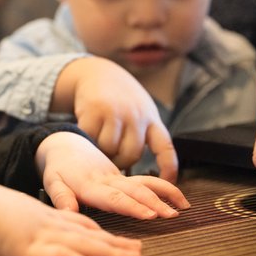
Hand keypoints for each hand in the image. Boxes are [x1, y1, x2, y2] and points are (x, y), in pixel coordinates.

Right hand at [0, 173, 141, 255]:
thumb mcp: (11, 212)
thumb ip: (24, 221)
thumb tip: (24, 229)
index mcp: (43, 216)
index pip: (79, 224)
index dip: (101, 233)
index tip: (119, 239)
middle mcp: (50, 225)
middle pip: (90, 235)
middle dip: (117, 244)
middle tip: (140, 251)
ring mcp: (44, 236)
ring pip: (86, 245)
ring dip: (112, 253)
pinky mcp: (33, 251)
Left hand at [36, 132, 188, 217]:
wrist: (65, 143)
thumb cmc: (57, 168)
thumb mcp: (53, 182)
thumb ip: (61, 198)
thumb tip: (69, 213)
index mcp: (90, 184)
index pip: (114, 198)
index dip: (133, 207)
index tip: (150, 215)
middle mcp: (108, 179)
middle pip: (135, 191)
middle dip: (155, 203)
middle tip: (172, 215)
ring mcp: (118, 176)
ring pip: (145, 184)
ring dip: (164, 195)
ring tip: (182, 208)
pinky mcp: (124, 176)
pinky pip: (147, 180)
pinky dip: (165, 188)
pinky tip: (180, 200)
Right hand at [54, 57, 177, 180]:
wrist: (98, 73)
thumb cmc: (122, 100)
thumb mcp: (141, 111)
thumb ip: (143, 135)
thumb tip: (141, 172)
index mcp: (152, 119)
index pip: (166, 147)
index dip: (168, 168)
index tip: (168, 183)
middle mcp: (137, 115)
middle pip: (132, 154)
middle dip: (120, 163)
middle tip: (111, 161)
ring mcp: (116, 112)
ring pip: (109, 149)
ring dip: (102, 153)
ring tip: (98, 146)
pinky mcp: (95, 110)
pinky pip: (90, 138)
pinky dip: (87, 141)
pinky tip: (87, 134)